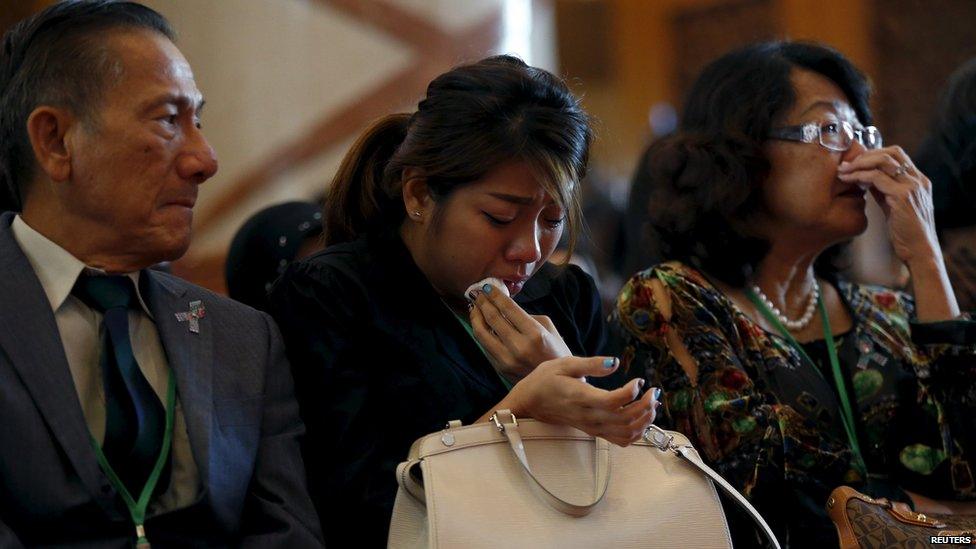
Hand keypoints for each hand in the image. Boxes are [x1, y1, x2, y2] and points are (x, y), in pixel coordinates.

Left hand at [469, 284, 571, 380]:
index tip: (487, 286)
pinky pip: (485, 346)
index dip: (495, 295)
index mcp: (535, 334)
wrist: (557, 384)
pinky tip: (480, 324)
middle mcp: (519, 347)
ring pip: (482, 334)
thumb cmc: (556, 352)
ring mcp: (507, 360)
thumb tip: (504, 306)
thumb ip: (526, 316)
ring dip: (475, 317)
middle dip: (483, 302)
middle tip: (477, 293)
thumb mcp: (548, 329)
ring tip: (474, 307)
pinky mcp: (500, 369)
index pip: (508, 308)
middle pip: (493, 318)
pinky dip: (480, 332)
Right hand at [500, 355, 660, 446]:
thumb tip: (616, 362)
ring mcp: (592, 427)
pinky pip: (621, 439)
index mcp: (580, 397)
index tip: (638, 380)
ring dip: (645, 420)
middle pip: (624, 419)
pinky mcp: (594, 432)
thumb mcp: (565, 363)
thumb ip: (592, 364)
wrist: (531, 402)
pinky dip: (637, 431)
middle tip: (654, 391)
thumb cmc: (546, 379)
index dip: (631, 393)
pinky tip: (642, 416)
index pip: (612, 402)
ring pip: (626, 432)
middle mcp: (588, 416)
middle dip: (646, 406)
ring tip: (652, 402)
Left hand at [837, 146, 940, 267]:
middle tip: (846, 164)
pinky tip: (848, 180)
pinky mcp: (903, 196)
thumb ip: (883, 190)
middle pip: (892, 152)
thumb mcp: (894, 206)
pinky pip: (877, 178)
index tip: (856, 162)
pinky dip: (859, 176)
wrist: (919, 251)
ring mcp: (912, 186)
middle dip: (866, 155)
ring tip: (843, 171)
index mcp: (919, 180)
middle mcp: (918, 180)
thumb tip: (865, 178)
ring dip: (859, 163)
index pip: (897, 154)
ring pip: (883, 161)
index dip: (874, 153)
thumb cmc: (905, 232)